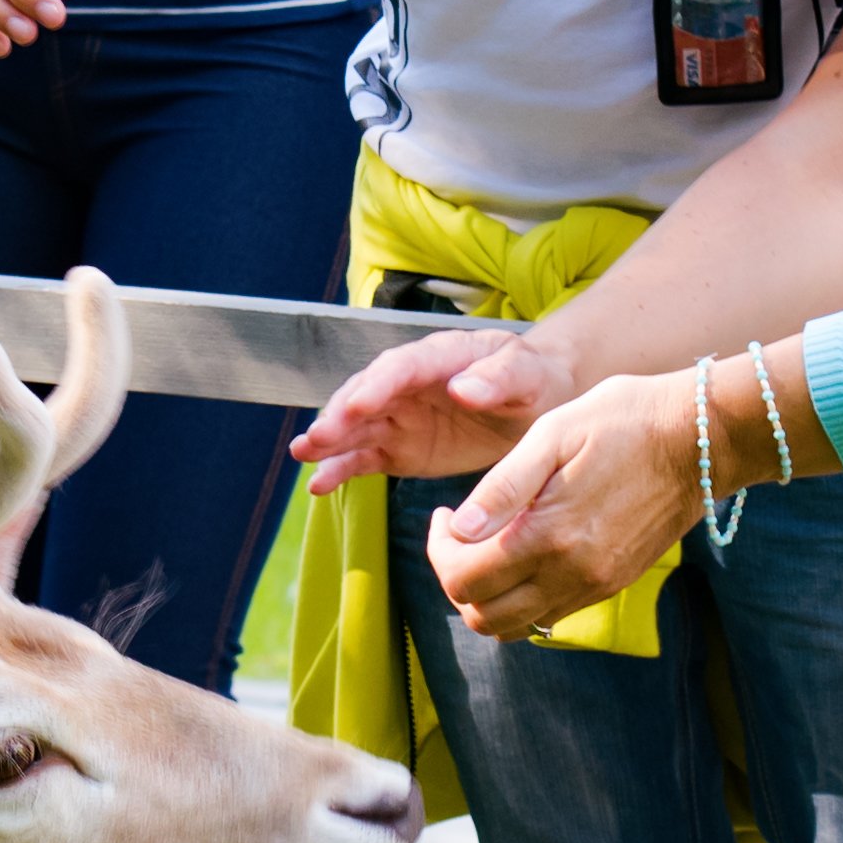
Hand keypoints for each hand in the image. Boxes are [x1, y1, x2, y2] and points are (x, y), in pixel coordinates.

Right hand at [289, 318, 570, 496]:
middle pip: (367, 396)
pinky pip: (364, 459)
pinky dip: (341, 470)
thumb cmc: (534, 380)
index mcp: (439, 358)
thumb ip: (498, 378)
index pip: (400, 368)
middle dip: (341, 415)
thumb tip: (462, 388)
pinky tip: (317, 485)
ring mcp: (400, 417)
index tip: (356, 405)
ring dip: (329, 441)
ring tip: (303, 455)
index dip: (377, 386)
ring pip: (357, 428)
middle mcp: (409, 385)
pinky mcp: (399, 449)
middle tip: (318, 437)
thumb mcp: (526, 375)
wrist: (538, 404)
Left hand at [428, 373, 706, 639]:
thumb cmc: (624, 419)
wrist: (701, 439)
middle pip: (483, 615)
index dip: (437, 551)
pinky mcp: (613, 584)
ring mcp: (596, 585)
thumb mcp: (553, 433)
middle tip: (458, 536)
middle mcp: (572, 574)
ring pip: (515, 626)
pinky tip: (525, 552)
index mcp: (549, 535)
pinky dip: (522, 598)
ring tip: (488, 548)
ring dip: (487, 596)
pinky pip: (550, 615)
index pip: (464, 579)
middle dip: (455, 578)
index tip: (443, 515)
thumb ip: (502, 486)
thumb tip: (457, 528)